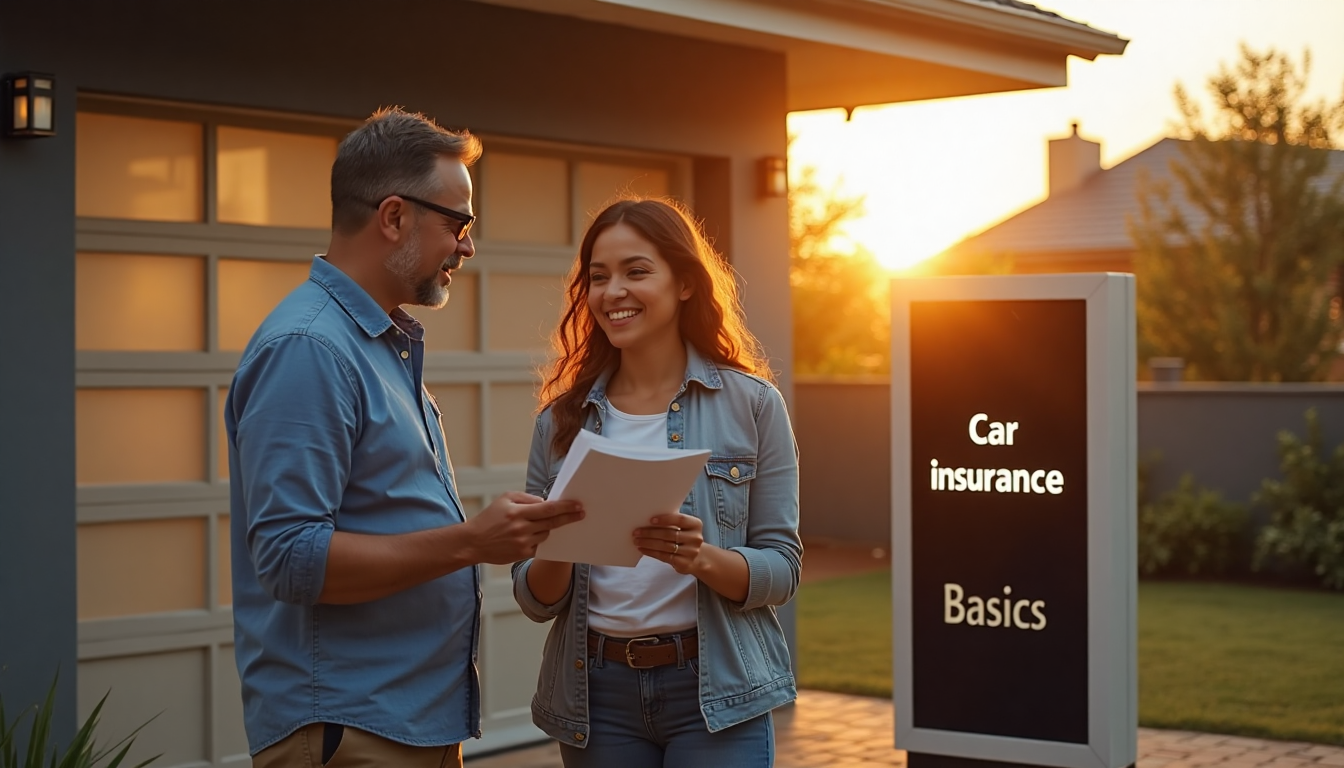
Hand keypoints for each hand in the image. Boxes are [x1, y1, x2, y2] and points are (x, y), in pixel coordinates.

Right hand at [464, 491, 583, 564]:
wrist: (474, 542)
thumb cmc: (489, 518)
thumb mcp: (505, 499)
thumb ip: (527, 498)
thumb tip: (545, 502)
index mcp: (517, 512)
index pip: (548, 509)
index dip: (565, 507)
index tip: (578, 505)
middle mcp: (522, 528)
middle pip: (552, 522)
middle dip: (569, 517)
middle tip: (581, 513)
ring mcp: (523, 543)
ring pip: (546, 533)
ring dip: (549, 527)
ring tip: (544, 523)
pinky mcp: (522, 554)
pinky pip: (540, 546)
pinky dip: (541, 539)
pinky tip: (538, 534)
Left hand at [634, 513, 703, 575]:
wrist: (697, 558)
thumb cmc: (684, 538)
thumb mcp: (683, 528)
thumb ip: (671, 523)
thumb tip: (647, 519)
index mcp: (696, 525)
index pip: (680, 519)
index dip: (665, 519)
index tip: (651, 520)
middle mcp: (695, 538)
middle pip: (670, 534)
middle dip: (650, 533)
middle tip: (636, 532)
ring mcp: (691, 552)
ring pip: (665, 546)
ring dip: (648, 543)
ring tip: (636, 541)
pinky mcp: (684, 563)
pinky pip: (664, 556)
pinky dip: (651, 552)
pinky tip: (642, 549)